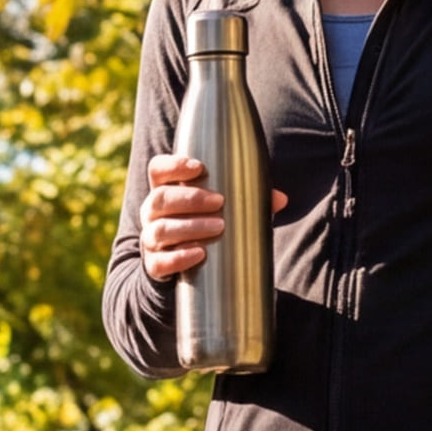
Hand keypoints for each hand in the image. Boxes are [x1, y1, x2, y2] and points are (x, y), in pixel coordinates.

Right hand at [136, 152, 275, 280]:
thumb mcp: (221, 209)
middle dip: (190, 198)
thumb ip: (248, 200)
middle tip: (219, 201)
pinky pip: (160, 261)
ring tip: (218, 227)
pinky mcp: (154, 265)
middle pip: (160, 198)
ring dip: (191, 226)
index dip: (174, 165)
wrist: (182, 264)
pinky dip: (180, 257)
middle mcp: (152, 212)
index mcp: (165, 190)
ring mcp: (151, 239)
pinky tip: (200, 253)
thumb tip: (280, 199)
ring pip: (161, 229)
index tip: (199, 167)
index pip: (158, 170)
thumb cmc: (203, 224)